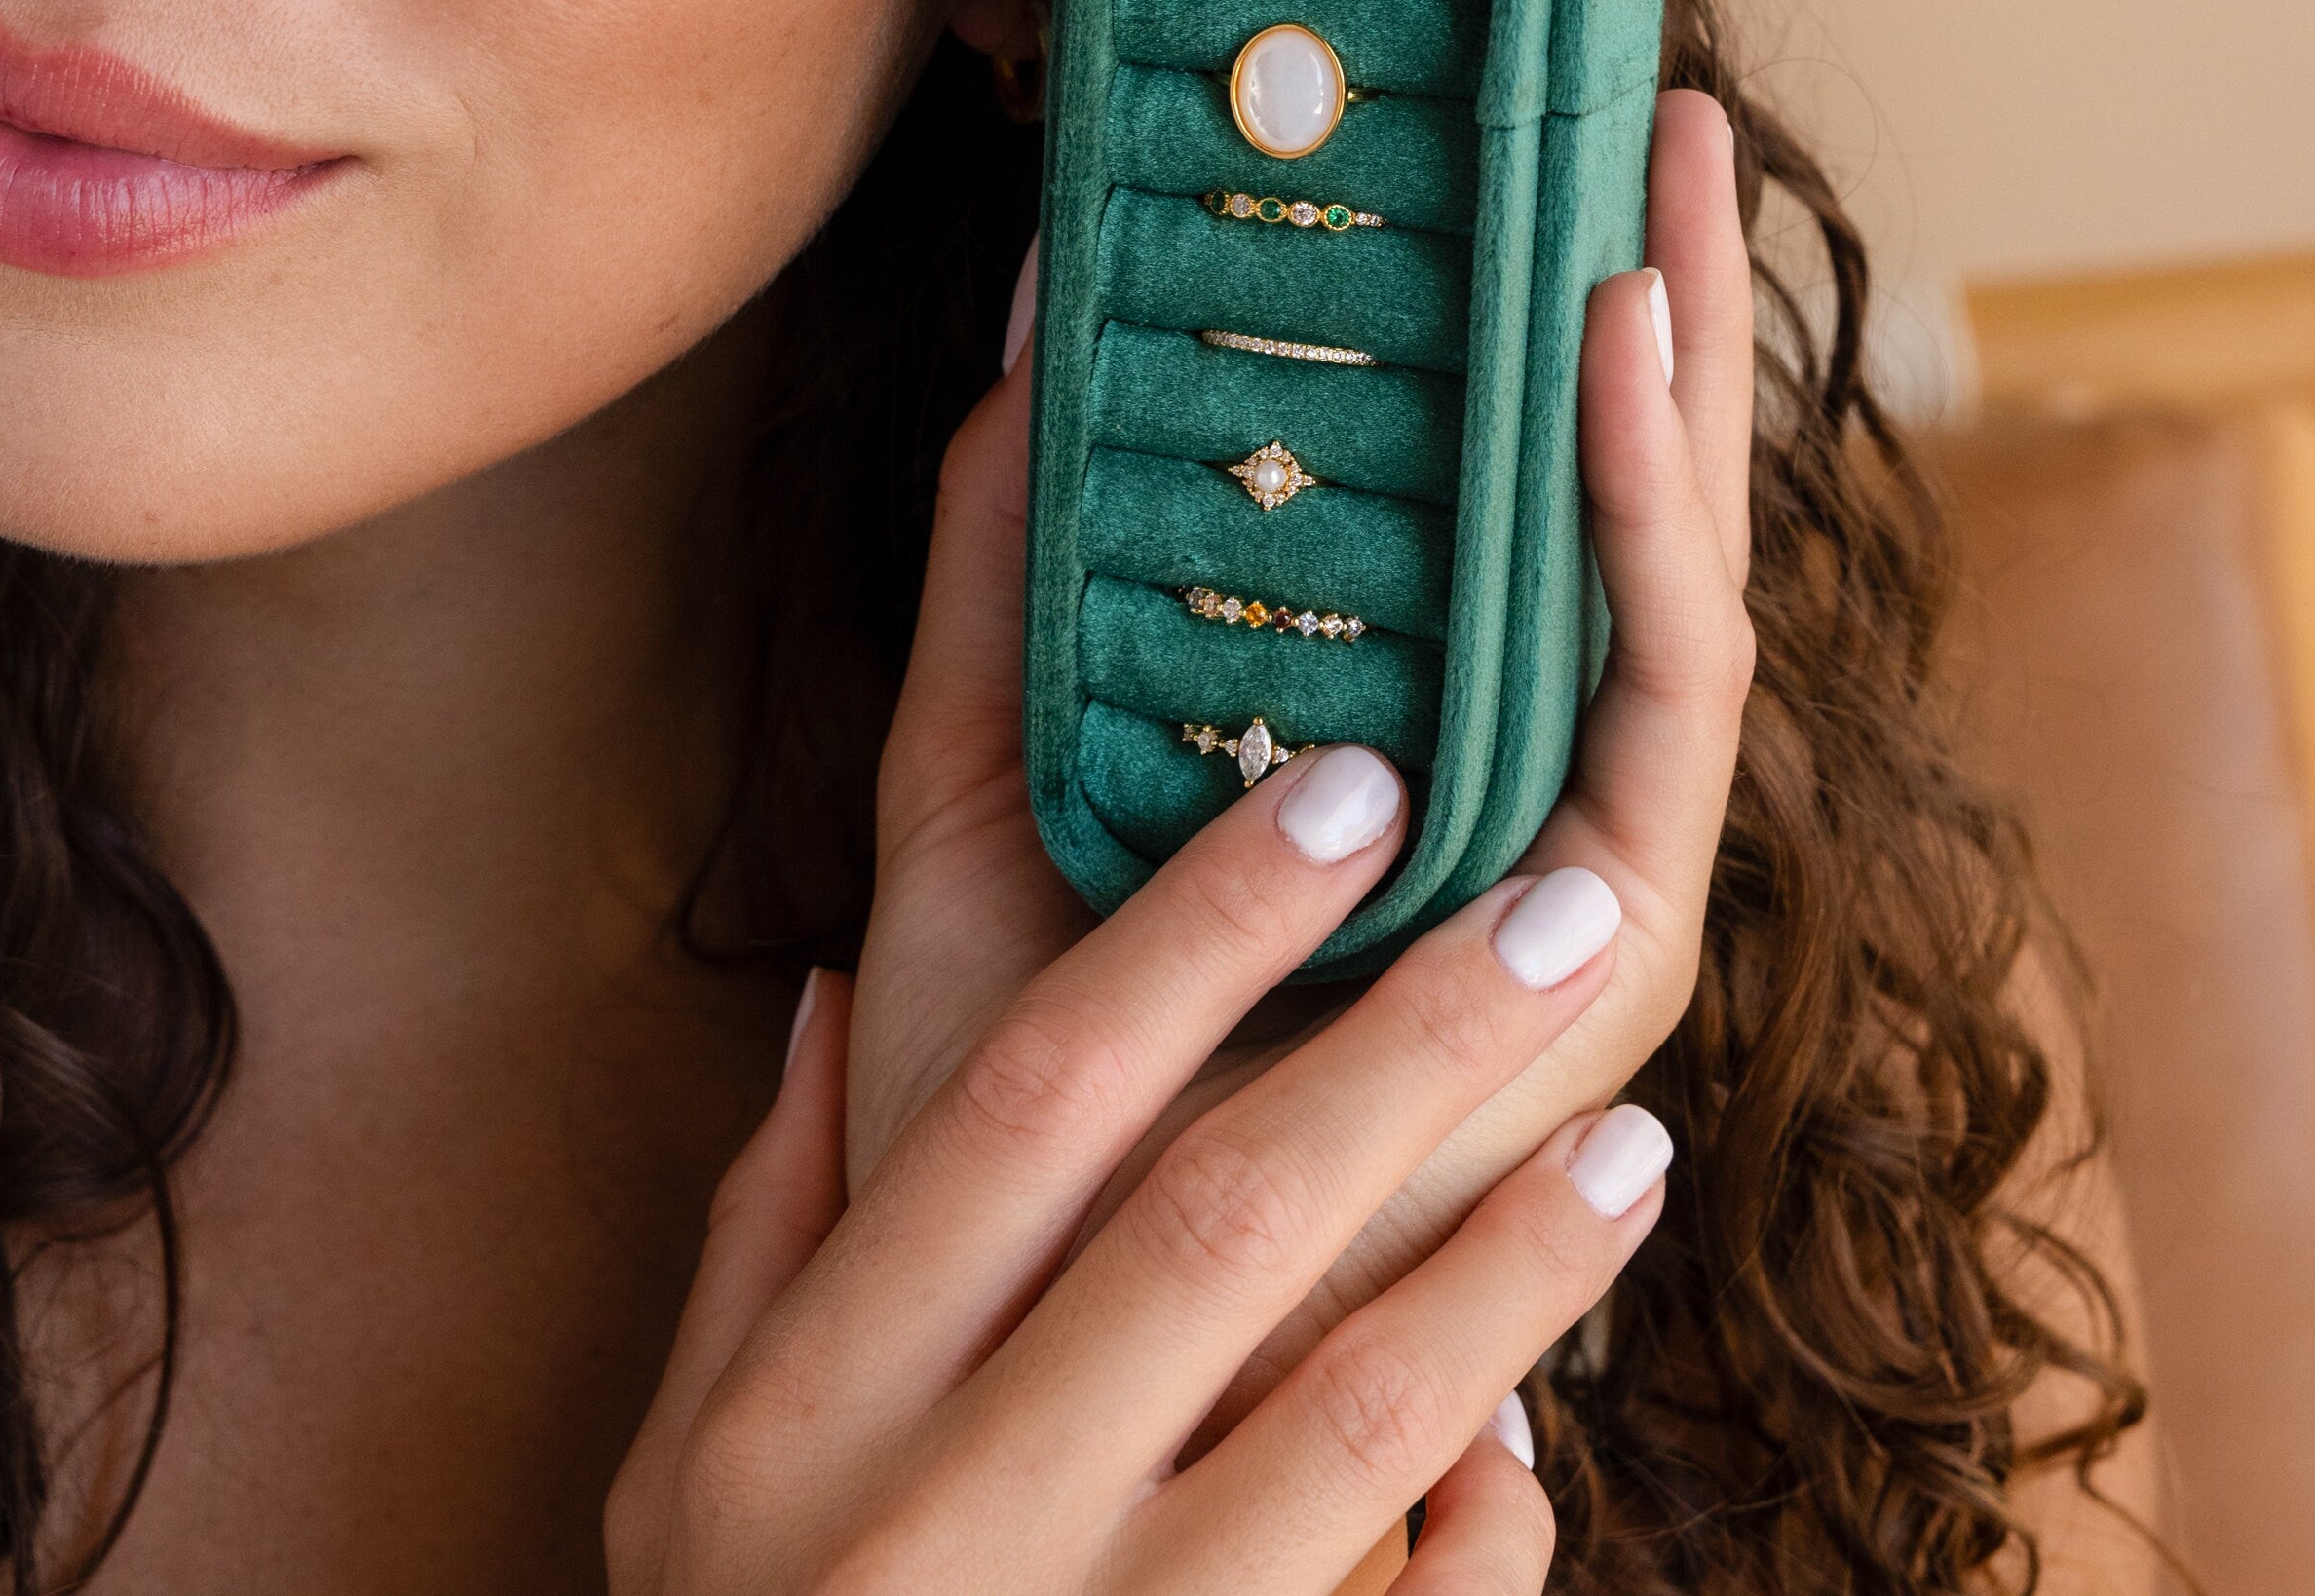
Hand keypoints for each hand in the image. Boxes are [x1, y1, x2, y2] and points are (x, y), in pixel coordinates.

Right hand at [606, 727, 1670, 1590]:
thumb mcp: (685, 1489)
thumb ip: (763, 1240)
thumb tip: (833, 989)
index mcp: (811, 1414)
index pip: (1033, 1103)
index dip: (1202, 930)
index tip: (1354, 794)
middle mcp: (947, 1525)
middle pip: (1222, 1218)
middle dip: (1410, 1041)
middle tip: (1558, 903)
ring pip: (1351, 1418)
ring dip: (1511, 1265)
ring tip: (1628, 1133)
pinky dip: (1486, 1540)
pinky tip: (1538, 1445)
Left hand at [851, 89, 1754, 1359]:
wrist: (1042, 1357)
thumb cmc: (1007, 1097)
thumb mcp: (967, 784)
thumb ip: (998, 575)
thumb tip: (1018, 330)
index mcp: (1393, 767)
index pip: (1499, 517)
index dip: (1519, 342)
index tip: (1508, 160)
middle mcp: (1512, 810)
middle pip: (1612, 518)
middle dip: (1651, 309)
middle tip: (1655, 107)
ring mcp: (1583, 874)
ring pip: (1672, 574)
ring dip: (1683, 376)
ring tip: (1660, 185)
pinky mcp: (1617, 941)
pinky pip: (1663, 688)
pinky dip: (1644, 518)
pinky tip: (1614, 358)